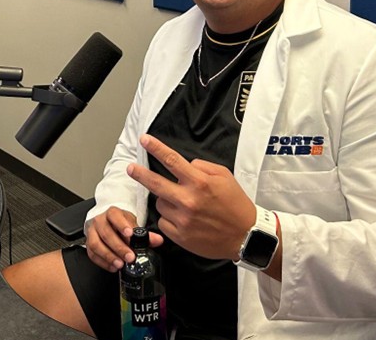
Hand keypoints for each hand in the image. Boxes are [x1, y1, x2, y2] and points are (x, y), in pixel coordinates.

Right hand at [85, 206, 163, 272]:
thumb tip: (158, 240)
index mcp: (112, 213)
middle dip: (119, 247)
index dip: (122, 225)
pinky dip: (102, 262)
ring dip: (108, 256)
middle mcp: (100, 221)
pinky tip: (113, 267)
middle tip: (130, 256)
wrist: (108, 223)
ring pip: (96, 244)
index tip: (130, 234)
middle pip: (106, 233)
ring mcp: (92, 232)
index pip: (115, 216)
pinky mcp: (88, 244)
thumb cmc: (120, 223)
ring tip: (120, 264)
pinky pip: (92, 254)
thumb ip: (145, 234)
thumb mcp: (132, 224)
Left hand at [127, 134, 254, 260]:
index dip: (156, 148)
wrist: (245, 236)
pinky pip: (163, 222)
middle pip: (155, 183)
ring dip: (165, 200)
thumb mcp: (225, 177)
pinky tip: (182, 218)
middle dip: (140, 173)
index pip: (172, 161)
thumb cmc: (236, 205)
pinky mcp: (180, 236)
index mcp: (200, 183)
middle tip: (130, 168)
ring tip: (181, 203)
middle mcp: (188, 200)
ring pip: (160, 203)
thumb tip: (185, 165)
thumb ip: (202, 167)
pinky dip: (168, 218)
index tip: (145, 140)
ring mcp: (183, 219)